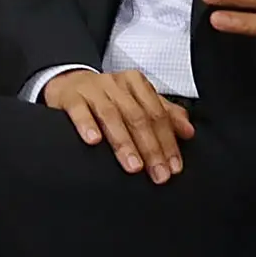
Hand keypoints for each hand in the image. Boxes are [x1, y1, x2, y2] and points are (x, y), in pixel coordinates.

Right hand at [40, 68, 194, 182]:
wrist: (67, 84)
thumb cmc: (105, 97)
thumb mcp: (137, 101)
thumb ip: (164, 114)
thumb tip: (188, 132)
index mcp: (136, 84)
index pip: (157, 114)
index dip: (167, 141)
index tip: (173, 166)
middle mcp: (116, 85)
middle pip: (138, 117)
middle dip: (150, 148)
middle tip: (157, 172)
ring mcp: (92, 90)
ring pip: (112, 116)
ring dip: (124, 143)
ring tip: (133, 165)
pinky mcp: (70, 98)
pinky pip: (79, 111)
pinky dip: (87, 126)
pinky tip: (94, 141)